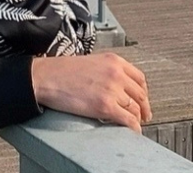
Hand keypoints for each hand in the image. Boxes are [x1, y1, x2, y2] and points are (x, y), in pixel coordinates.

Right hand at [31, 53, 151, 132]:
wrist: (47, 76)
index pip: (139, 78)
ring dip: (138, 118)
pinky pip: (128, 120)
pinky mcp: (105, 106)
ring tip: (135, 124)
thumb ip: (108, 70)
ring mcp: (112, 90)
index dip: (144, 92)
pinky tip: (133, 131)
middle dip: (144, 107)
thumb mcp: (92, 62)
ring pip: (136, 108)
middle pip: (140, 94)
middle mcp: (116, 73)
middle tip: (144, 115)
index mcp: (113, 60)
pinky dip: (134, 128)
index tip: (143, 99)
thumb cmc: (63, 70)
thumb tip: (117, 86)